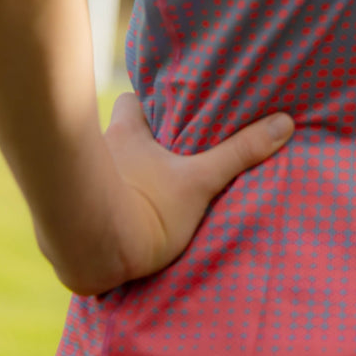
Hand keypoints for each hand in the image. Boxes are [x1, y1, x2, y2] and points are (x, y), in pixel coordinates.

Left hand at [101, 93, 293, 291]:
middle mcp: (100, 151)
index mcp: (127, 134)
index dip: (147, 103)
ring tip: (149, 191)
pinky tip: (123, 223)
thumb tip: (284, 123)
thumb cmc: (144, 210)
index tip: (167, 108)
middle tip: (167, 153)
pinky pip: (93, 203)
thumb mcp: (199, 182)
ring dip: (123, 177)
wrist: (91, 253)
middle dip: (139, 142)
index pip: (131, 102)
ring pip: (106, 170)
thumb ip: (238, 154)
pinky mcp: (71, 219)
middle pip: (118, 135)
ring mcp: (86, 183)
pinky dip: (107, 208)